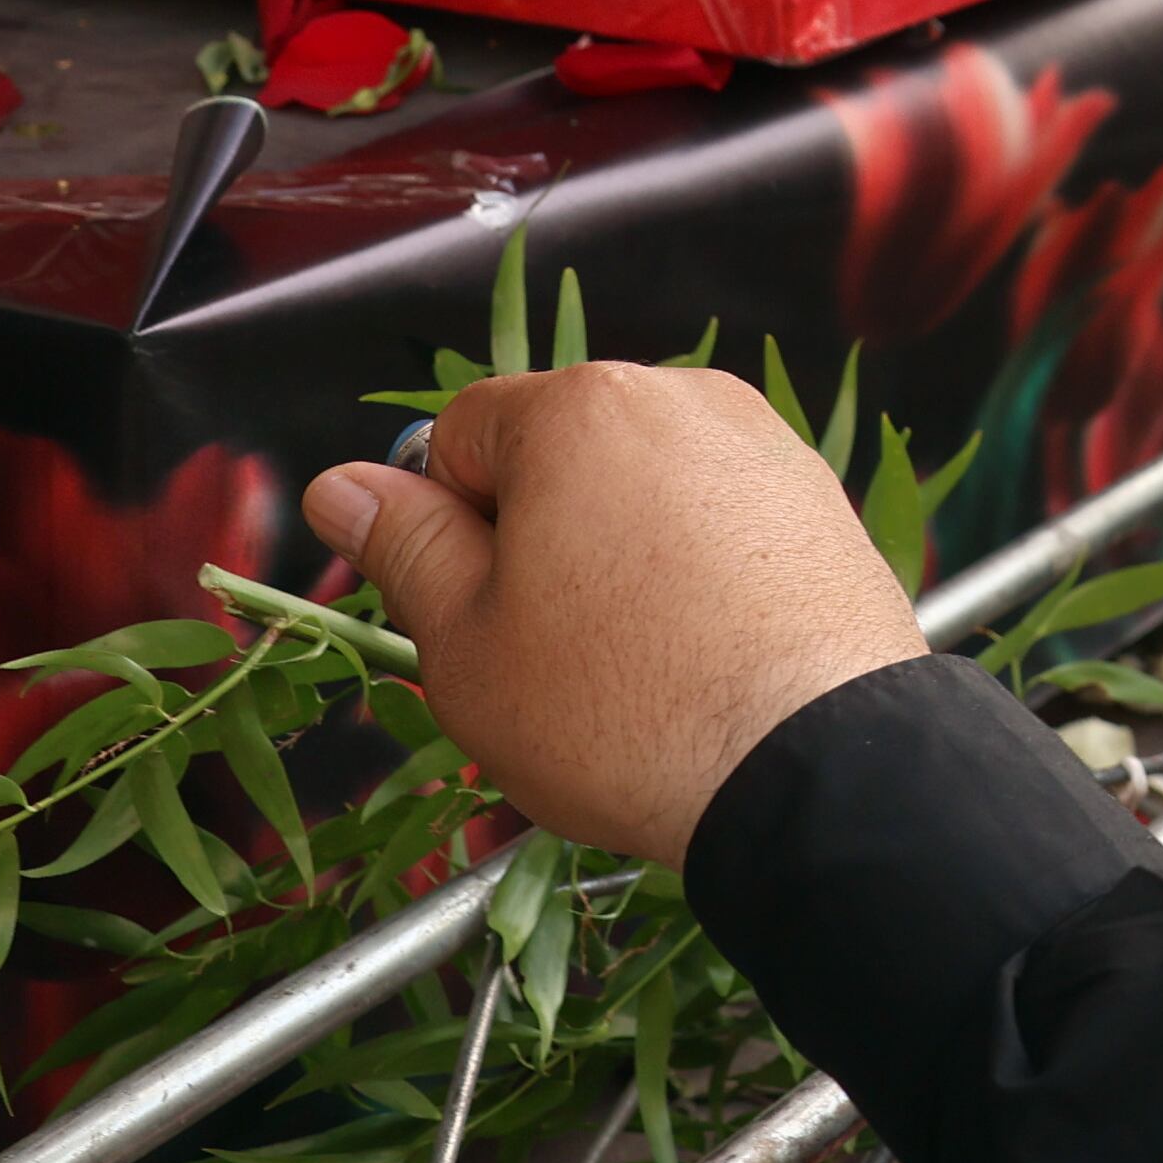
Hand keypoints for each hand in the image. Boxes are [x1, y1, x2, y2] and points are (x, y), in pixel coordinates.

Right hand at [301, 365, 928, 865]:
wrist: (813, 765)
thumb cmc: (625, 711)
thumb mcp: (467, 643)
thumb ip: (403, 546)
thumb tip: (342, 484)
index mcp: (580, 410)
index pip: (461, 433)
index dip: (443, 524)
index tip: (464, 606)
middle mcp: (682, 397)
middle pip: (560, 454)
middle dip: (534, 538)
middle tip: (544, 651)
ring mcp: (764, 445)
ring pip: (641, 491)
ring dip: (615, 558)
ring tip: (631, 665)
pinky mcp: (820, 504)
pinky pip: (718, 522)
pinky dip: (693, 574)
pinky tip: (699, 657)